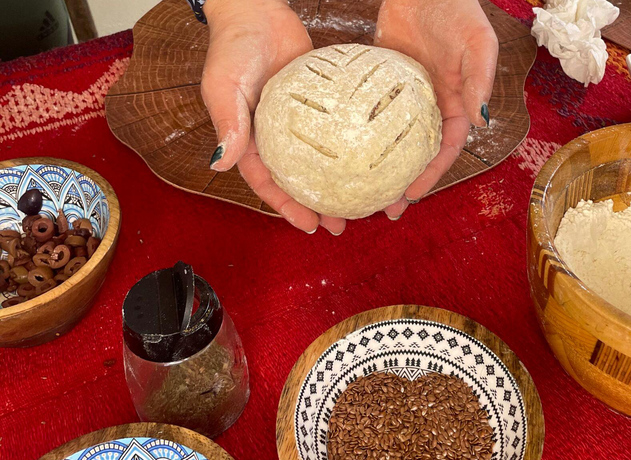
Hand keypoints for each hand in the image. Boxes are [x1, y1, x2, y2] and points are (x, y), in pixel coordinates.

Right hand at [202, 0, 345, 234]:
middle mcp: (275, 137)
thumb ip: (228, 123)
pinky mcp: (321, 104)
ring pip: (320, 162)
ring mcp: (300, 122)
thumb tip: (222, 164)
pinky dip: (350, 149)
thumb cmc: (233, 46)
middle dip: (317, 206)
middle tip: (341, 224)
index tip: (310, 226)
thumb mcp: (223, 85)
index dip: (288, 207)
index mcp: (248, 140)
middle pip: (298, 181)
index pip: (268, 184)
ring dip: (337, 184)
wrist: (257, 8)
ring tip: (360, 202)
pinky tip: (369, 162)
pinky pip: (336, 132)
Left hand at [375, 0, 498, 219]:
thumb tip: (481, 121)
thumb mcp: (476, 44)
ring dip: (380, 169)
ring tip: (360, 192)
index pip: (445, 150)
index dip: (430, 175)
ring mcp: (403, 101)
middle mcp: (430, 109)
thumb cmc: (457, 10)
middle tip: (383, 208)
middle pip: (416, 155)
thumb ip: (478, 81)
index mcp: (457, 106)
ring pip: (391, 143)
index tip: (411, 195)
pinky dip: (360, 139)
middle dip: (403, 183)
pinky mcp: (380, 87)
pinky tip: (343, 154)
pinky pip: (370, 118)